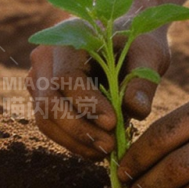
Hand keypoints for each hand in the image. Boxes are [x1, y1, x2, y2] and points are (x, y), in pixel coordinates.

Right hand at [28, 25, 170, 162]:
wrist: (129, 40)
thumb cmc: (139, 42)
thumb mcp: (149, 54)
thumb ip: (143, 79)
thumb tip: (138, 110)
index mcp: (69, 36)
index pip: (67, 76)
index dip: (87, 104)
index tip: (113, 122)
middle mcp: (46, 57)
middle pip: (48, 102)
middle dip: (78, 129)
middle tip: (109, 146)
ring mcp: (40, 78)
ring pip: (45, 119)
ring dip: (75, 141)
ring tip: (106, 151)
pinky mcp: (44, 98)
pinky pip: (51, 126)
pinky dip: (73, 141)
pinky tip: (98, 150)